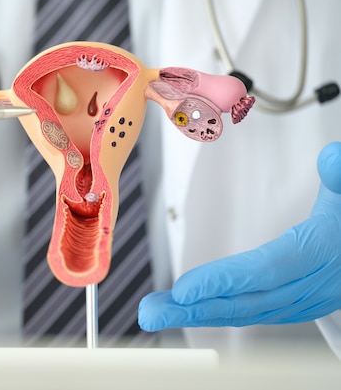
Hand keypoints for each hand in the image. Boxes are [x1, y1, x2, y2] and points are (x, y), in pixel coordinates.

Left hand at [138, 142, 340, 329]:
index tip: (182, 291)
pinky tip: (191, 312)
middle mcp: (311, 285)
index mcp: (320, 253)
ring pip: (246, 313)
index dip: (224, 282)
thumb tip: (332, 158)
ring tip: (157, 313)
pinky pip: (253, 313)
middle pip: (247, 302)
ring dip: (198, 315)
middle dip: (195, 310)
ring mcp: (304, 300)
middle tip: (150, 313)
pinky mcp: (296, 303)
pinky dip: (219, 314)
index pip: (265, 271)